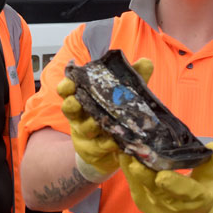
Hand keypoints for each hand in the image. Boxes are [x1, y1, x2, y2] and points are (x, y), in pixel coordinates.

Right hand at [58, 57, 153, 182]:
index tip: (71, 83)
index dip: (66, 86)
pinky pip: (98, 146)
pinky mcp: (92, 151)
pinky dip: (107, 142)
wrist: (116, 148)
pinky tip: (115, 141)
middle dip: (72, 103)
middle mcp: (79, 116)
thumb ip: (134, 79)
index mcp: (83, 98)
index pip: (67, 90)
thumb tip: (145, 62)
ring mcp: (84, 134)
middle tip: (77, 100)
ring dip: (91, 123)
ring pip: (84, 128)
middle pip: (69, 108)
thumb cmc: (116, 115)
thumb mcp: (126, 95)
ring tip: (100, 121)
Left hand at [120, 142, 212, 212]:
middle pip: (156, 189)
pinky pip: (134, 188)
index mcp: (195, 198)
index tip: (161, 175)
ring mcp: (156, 208)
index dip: (172, 184)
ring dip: (131, 169)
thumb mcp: (212, 175)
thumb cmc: (204, 189)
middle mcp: (174, 206)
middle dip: (144, 173)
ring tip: (125, 149)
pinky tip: (123, 157)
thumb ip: (211, 160)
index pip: (184, 191)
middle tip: (134, 154)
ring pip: (141, 187)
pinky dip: (128, 172)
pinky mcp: (144, 205)